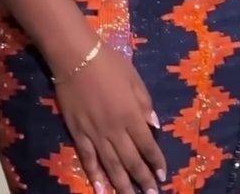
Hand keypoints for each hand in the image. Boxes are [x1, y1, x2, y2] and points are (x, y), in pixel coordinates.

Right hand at [54, 44, 165, 193]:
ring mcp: (95, 133)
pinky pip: (88, 159)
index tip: (163, 175)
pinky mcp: (78, 134)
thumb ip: (144, 103)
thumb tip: (155, 126)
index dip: (155, 161)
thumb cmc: (108, 63)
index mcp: (131, 114)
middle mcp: (115, 129)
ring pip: (111, 165)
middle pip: (131, 160)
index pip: (147, 144)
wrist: (76, 58)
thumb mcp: (134, 77)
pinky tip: (100, 189)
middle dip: (143, 179)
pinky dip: (95, 176)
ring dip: (122, 184)